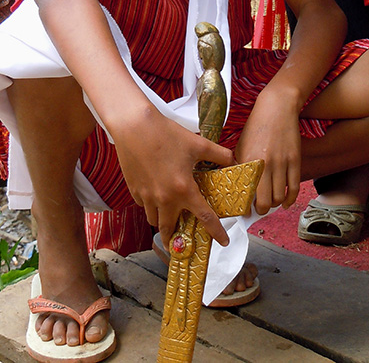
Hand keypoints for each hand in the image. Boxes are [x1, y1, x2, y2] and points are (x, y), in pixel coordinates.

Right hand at [111, 108, 233, 246]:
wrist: (134, 126)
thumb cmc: (166, 134)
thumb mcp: (197, 143)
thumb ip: (219, 155)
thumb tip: (234, 160)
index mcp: (184, 189)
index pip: (205, 217)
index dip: (216, 232)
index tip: (223, 242)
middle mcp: (164, 198)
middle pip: (169, 229)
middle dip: (175, 239)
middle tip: (180, 243)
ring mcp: (146, 195)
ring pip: (154, 219)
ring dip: (162, 221)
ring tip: (168, 216)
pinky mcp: (134, 189)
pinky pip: (143, 204)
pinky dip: (149, 205)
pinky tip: (154, 194)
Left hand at [235, 85, 302, 214]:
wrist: (277, 108)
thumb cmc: (256, 126)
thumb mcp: (241, 145)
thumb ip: (241, 166)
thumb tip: (238, 186)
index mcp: (249, 160)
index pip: (248, 194)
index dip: (247, 207)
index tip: (246, 209)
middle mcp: (266, 164)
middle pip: (266, 202)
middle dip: (261, 210)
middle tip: (259, 208)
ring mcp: (282, 163)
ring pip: (280, 198)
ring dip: (275, 204)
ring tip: (271, 201)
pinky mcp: (295, 160)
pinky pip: (294, 188)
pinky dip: (290, 200)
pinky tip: (285, 203)